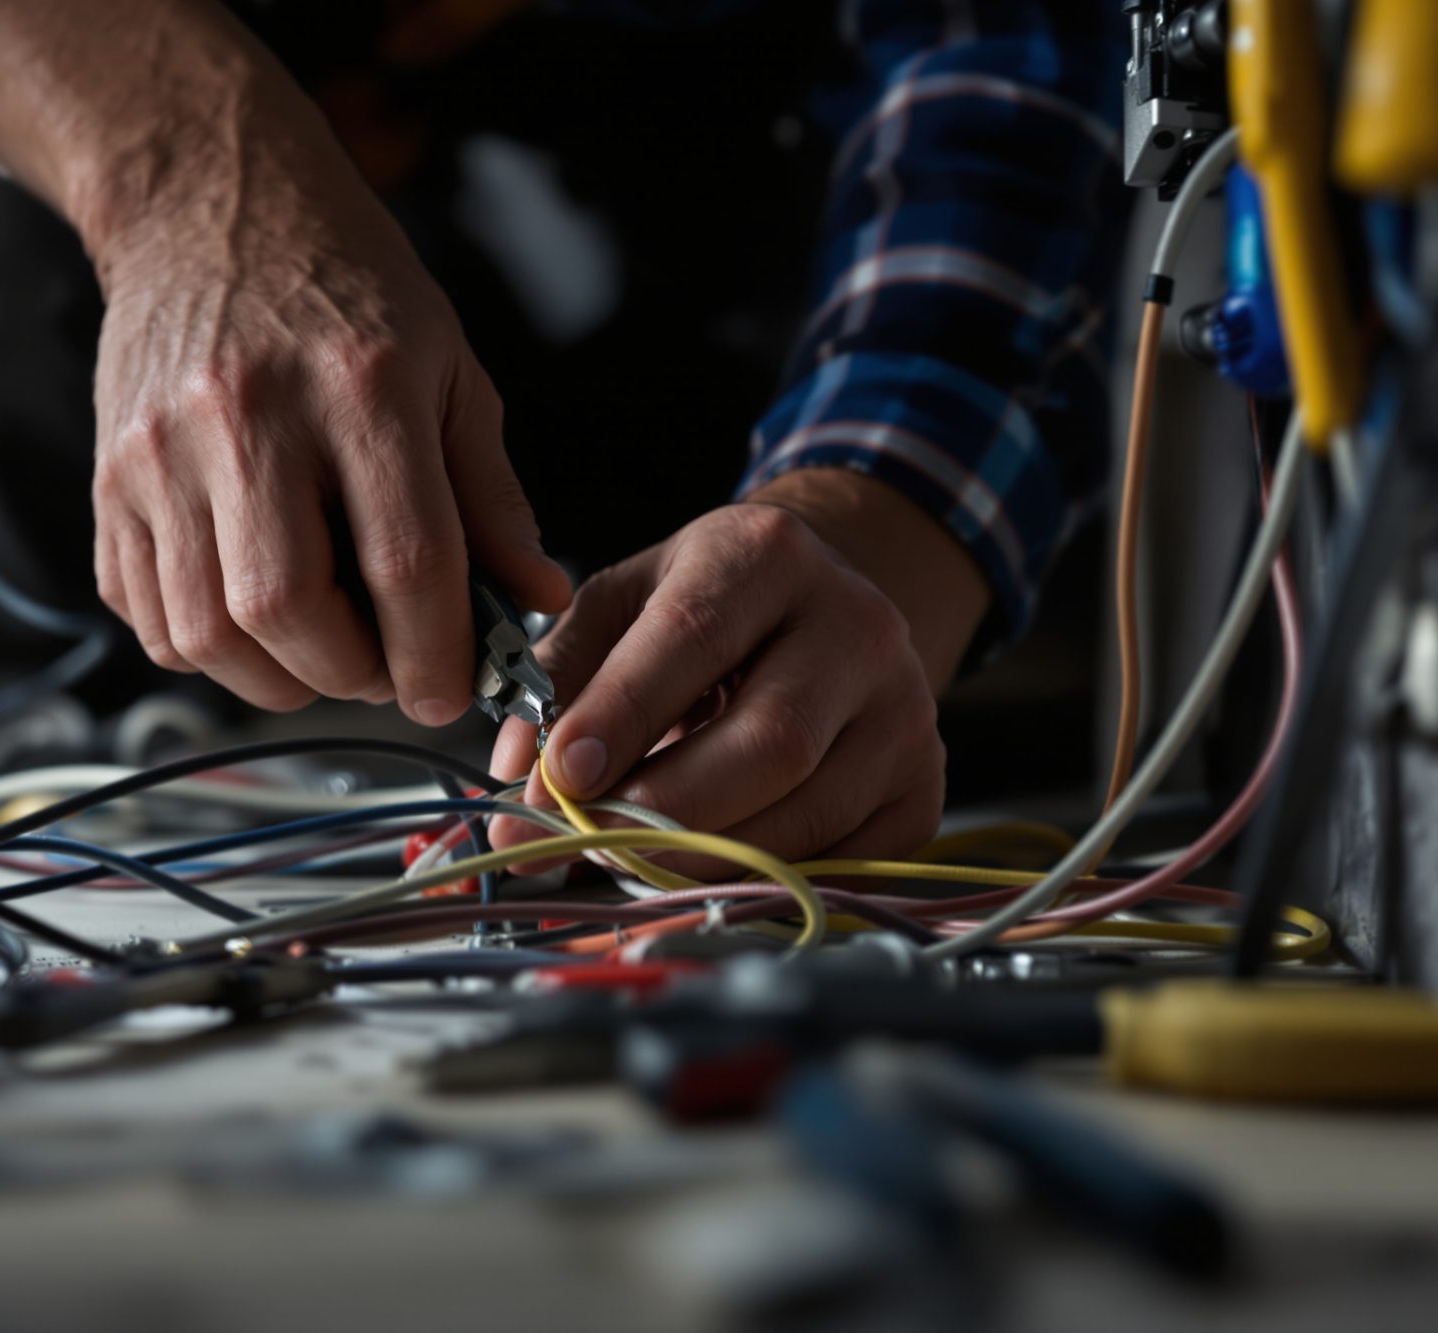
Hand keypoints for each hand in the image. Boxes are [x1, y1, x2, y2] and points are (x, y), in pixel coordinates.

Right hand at [0, 0, 566, 720]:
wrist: (207, 203)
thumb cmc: (346, 288)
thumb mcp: (450, 368)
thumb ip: (491, 496)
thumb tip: (536, 601)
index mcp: (361, 383)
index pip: (406, 562)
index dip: (437, 654)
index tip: (452, 689)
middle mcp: (249, 415)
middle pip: (289, 611)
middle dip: (352, 675)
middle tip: (386, 665)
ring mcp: (161, 448)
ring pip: (207, 632)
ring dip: (278, 676)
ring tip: (324, 647)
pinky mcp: (107, 477)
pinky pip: (148, 614)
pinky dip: (208, 647)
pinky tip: (254, 614)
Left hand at [489, 470, 988, 868]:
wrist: (827, 613)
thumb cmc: (710, 611)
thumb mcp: (627, 601)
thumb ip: (562, 672)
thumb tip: (516, 768)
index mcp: (767, 555)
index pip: (692, 639)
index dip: (621, 716)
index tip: (556, 778)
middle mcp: (856, 625)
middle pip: (771, 743)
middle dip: (666, 811)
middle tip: (583, 845)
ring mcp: (904, 712)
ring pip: (806, 816)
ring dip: (703, 860)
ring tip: (628, 862)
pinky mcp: (921, 789)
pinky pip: (841, 864)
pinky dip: (762, 882)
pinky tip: (708, 871)